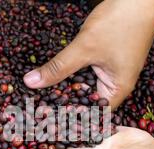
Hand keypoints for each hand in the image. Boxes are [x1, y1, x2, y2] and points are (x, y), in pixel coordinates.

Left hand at [23, 0, 153, 108]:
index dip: (70, 119)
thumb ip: (58, 67)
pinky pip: (86, 72)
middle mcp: (116, 85)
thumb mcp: (84, 48)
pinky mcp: (107, 59)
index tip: (47, 121)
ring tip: (41, 96)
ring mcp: (112, 71)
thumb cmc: (121, 22)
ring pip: (84, 86)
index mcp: (117, 90)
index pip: (91, 115)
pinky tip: (54, 75)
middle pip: (86, 102)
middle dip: (64, 104)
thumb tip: (32, 83)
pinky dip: (72, 73)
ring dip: (66, 88)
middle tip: (38, 108)